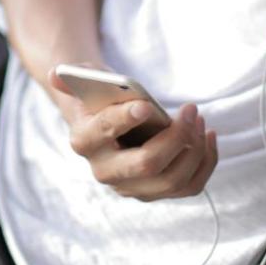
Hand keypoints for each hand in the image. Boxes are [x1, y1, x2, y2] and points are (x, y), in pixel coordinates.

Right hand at [47, 69, 217, 201]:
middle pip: (145, 165)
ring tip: (198, 119)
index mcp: (84, 141)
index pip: (103, 133)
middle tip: (191, 110)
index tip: (146, 106)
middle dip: (175, 138)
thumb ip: (73, 75)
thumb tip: (56, 73)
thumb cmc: (100, 99)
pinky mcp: (157, 191)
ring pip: (172, 180)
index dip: (123, 120)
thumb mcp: (86, 83)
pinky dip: (206, 162)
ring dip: (194, 149)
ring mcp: (132, 187)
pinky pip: (190, 186)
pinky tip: (209, 135)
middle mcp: (106, 171)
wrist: (108, 125)